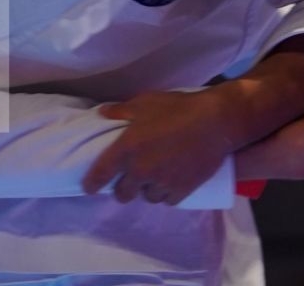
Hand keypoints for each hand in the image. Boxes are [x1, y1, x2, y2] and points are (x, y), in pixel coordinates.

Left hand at [81, 88, 246, 205]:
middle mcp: (141, 171)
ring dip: (147, 190)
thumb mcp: (145, 102)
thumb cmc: (177, 108)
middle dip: (123, 189)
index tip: (89, 187)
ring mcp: (162, 183)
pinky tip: (170, 183)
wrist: (215, 122)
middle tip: (129, 180)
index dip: (92, 183)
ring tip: (153, 178)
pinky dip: (166, 194)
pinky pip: (168, 201)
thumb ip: (121, 111)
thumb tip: (103, 113)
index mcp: (127, 149)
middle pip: (123, 194)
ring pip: (148, 198)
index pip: (101, 173)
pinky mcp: (182, 190)